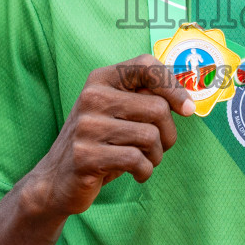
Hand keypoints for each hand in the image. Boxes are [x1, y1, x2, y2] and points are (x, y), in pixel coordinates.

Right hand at [24, 55, 194, 217]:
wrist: (57, 179)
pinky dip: (145, 171)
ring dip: (157, 155)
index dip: (174, 85)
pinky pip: (136, 160)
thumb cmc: (101, 141)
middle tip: (159, 146)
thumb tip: (187, 102)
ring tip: (146, 160)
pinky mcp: (86, 155)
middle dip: (169, 133)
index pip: (147, 65)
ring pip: (150, 136)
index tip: (187, 109)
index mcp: (102, 78)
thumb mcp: (118, 111)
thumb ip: (145, 98)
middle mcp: (93, 96)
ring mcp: (87, 126)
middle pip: (158, 108)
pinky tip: (137, 173)